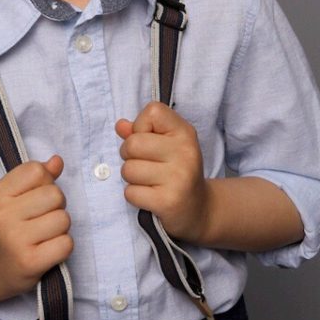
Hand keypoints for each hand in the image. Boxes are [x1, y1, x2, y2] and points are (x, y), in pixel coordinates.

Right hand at [0, 155, 72, 299]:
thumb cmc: (8, 228)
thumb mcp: (13, 198)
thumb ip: (37, 177)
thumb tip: (57, 161)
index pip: (37, 170)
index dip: (45, 183)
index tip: (35, 199)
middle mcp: (3, 215)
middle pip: (55, 194)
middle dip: (56, 206)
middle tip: (42, 220)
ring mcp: (15, 239)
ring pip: (63, 219)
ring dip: (61, 228)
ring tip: (44, 236)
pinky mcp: (29, 262)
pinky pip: (66, 243)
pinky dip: (63, 247)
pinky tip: (47, 251)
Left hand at [116, 102, 210, 243]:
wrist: (198, 208)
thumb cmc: (176, 171)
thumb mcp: (166, 144)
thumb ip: (141, 131)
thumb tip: (120, 126)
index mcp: (185, 133)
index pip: (152, 111)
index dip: (141, 126)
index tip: (151, 141)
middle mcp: (185, 153)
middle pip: (132, 144)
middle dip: (129, 156)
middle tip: (145, 165)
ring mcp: (178, 178)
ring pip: (128, 170)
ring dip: (132, 178)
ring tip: (149, 182)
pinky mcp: (168, 202)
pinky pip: (130, 192)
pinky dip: (135, 195)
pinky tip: (151, 196)